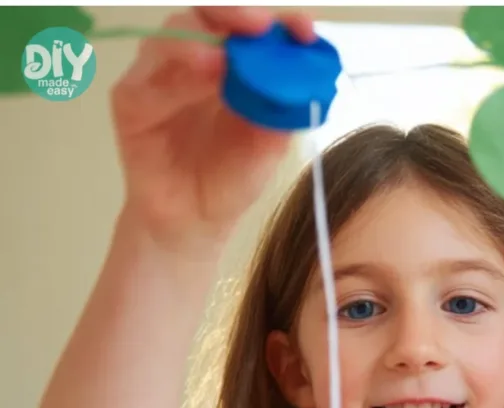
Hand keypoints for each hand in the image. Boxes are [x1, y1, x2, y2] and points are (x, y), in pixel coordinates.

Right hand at [111, 7, 315, 254]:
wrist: (194, 224)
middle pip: (208, 16)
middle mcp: (195, 63)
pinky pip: (148, 78)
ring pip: (174, 36)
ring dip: (200, 40)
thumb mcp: (269, 148)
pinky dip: (174, 74)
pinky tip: (199, 75)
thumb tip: (305, 77)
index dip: (278, 23)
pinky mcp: (132, 101)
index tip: (303, 30)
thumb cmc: (230, 182)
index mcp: (233, 69)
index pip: (252, 29)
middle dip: (234, 14)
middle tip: (258, 24)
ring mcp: (160, 77)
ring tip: (224, 59)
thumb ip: (283, 111)